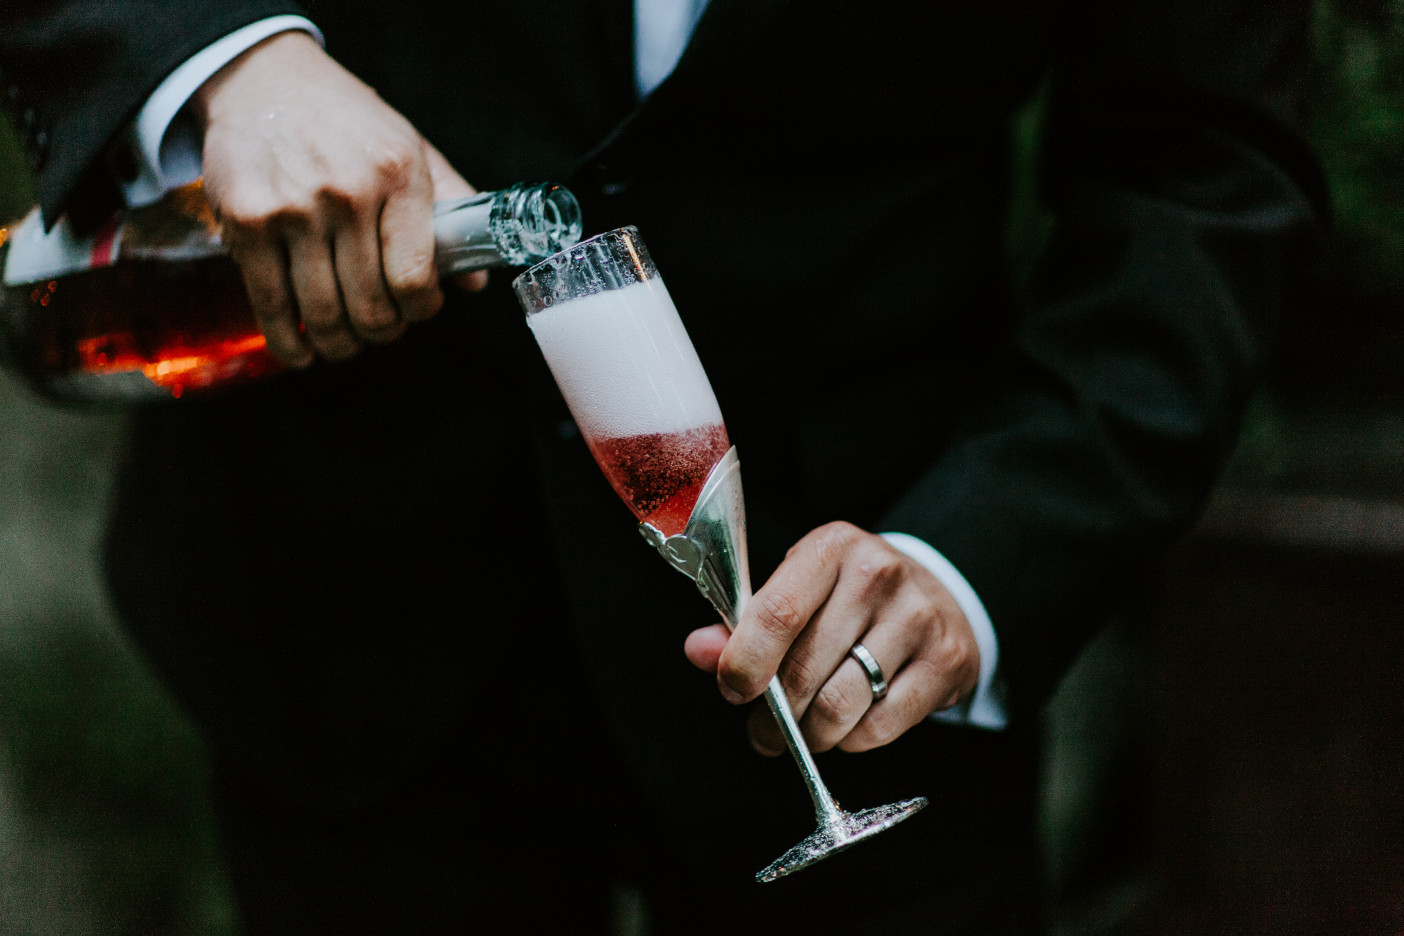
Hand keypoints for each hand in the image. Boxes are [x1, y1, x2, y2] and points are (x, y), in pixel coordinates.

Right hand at [193, 31, 486, 366]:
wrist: (265, 79)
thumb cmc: (348, 121)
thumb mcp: (413, 147)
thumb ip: (452, 210)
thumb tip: (475, 281)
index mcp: (398, 175)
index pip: (415, 278)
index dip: (420, 310)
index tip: (417, 309)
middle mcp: (347, 193)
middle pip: (370, 306)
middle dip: (381, 332)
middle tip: (380, 329)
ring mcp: (293, 209)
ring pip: (323, 314)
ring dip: (339, 344)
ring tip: (344, 342)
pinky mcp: (246, 222)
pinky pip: (269, 304)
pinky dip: (288, 342)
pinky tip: (302, 351)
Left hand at [684, 522, 979, 754]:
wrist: (938, 597)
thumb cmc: (849, 598)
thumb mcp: (798, 591)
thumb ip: (745, 624)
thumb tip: (699, 650)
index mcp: (830, 548)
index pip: (777, 612)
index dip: (745, 663)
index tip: (733, 691)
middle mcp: (878, 574)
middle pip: (805, 669)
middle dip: (775, 715)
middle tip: (764, 732)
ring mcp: (918, 617)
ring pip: (840, 705)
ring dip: (811, 734)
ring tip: (805, 732)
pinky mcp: (946, 661)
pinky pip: (880, 726)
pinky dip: (852, 740)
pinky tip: (848, 726)